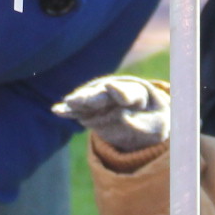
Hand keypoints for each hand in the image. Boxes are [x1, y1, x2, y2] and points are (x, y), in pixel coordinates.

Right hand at [53, 76, 172, 152]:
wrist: (145, 120)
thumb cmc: (154, 121)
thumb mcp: (157, 125)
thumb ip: (143, 123)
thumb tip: (122, 116)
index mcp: (138, 93)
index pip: (129, 92)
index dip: (120, 92)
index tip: (111, 88)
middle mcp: (118, 92)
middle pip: (104, 94)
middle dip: (93, 96)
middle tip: (82, 100)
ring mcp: (102, 99)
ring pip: (88, 100)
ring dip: (78, 102)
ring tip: (67, 103)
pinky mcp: (91, 110)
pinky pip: (79, 110)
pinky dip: (69, 111)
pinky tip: (57, 110)